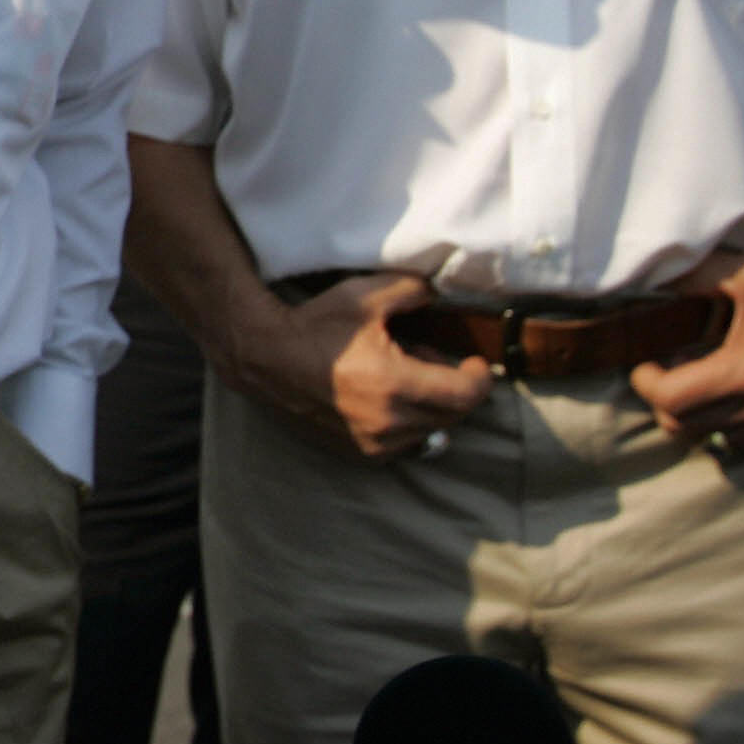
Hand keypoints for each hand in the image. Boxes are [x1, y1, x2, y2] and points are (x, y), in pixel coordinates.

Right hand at [235, 272, 492, 459]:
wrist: (263, 357)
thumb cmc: (314, 325)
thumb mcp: (364, 296)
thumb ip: (412, 290)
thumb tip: (439, 294)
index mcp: (395, 383)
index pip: (466, 395)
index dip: (480, 378)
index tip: (476, 363)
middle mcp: (388, 421)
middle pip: (453, 415)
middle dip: (456, 390)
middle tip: (439, 364)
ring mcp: (372, 443)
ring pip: (430, 432)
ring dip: (432, 409)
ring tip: (409, 381)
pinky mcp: (358, 453)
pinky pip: (403, 445)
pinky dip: (407, 425)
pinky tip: (389, 401)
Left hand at [633, 247, 743, 452]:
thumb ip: (695, 278)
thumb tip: (650, 285)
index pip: (669, 400)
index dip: (645, 381)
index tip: (645, 361)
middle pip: (679, 426)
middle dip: (660, 398)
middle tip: (664, 370)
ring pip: (705, 437)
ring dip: (690, 413)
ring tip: (695, 379)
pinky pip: (735, 442)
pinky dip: (718, 423)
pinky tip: (724, 393)